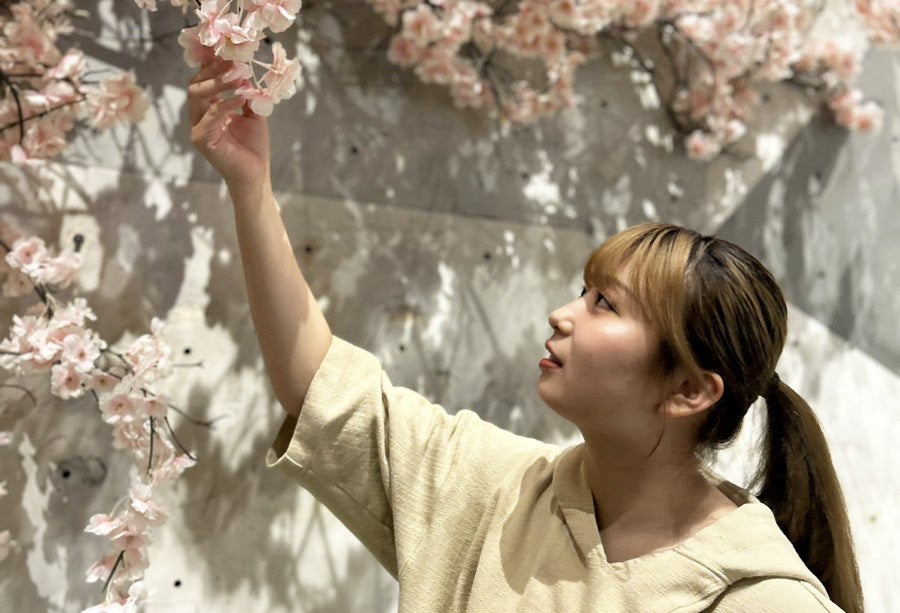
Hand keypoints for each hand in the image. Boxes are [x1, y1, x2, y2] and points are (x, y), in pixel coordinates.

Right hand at [188, 58, 269, 192]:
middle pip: (195, 83)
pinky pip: (210, 116)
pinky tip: (240, 100)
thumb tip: (245, 74)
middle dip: (214, 70)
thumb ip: (247, 95)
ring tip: (239, 78)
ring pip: (197, 95)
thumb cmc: (253, 147)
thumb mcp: (253, 114)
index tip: (224, 50)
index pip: (203, 80)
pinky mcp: (201, 140)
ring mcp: (197, 128)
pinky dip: (225, 105)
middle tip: (233, 63)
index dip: (210, 64)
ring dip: (219, 83)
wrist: (255, 174)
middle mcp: (199, 116)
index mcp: (208, 108)